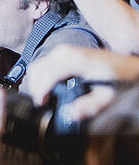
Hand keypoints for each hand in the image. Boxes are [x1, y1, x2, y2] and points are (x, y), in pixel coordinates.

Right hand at [23, 46, 138, 121]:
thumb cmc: (120, 79)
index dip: (40, 92)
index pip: (46, 75)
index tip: (42, 104)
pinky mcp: (64, 52)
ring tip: (45, 97)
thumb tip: (72, 115)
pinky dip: (41, 76)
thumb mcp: (109, 96)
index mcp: (75, 61)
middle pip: (37, 69)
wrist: (129, 64)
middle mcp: (66, 52)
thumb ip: (90, 106)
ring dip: (37, 82)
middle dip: (35, 88)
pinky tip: (50, 87)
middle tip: (43, 103)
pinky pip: (44, 63)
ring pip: (37, 65)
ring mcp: (64, 50)